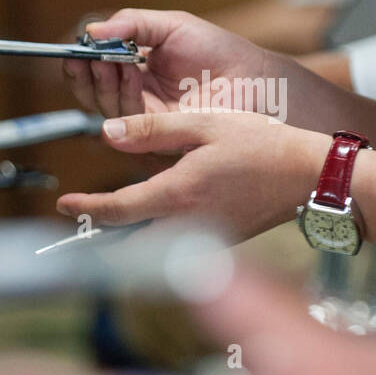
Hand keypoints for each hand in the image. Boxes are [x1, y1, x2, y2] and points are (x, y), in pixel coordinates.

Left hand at [55, 110, 325, 242]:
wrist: (312, 176)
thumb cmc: (262, 145)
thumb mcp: (203, 124)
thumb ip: (152, 129)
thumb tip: (106, 131)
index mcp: (178, 193)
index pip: (117, 211)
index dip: (86, 209)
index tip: (64, 204)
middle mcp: (186, 225)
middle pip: (125, 244)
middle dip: (95, 239)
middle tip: (71, 228)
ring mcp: (203, 240)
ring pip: (148, 250)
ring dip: (120, 243)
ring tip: (96, 228)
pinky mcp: (217, 244)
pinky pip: (173, 250)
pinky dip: (150, 243)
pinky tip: (140, 227)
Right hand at [64, 9, 277, 119]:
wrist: (252, 78)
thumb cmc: (218, 52)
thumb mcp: (170, 26)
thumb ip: (131, 23)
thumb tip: (91, 29)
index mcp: (134, 72)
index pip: (94, 71)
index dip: (81, 62)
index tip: (75, 48)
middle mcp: (134, 97)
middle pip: (91, 94)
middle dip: (84, 74)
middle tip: (87, 56)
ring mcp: (143, 118)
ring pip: (103, 108)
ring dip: (104, 80)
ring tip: (112, 58)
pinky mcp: (155, 135)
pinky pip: (126, 119)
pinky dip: (123, 92)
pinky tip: (131, 73)